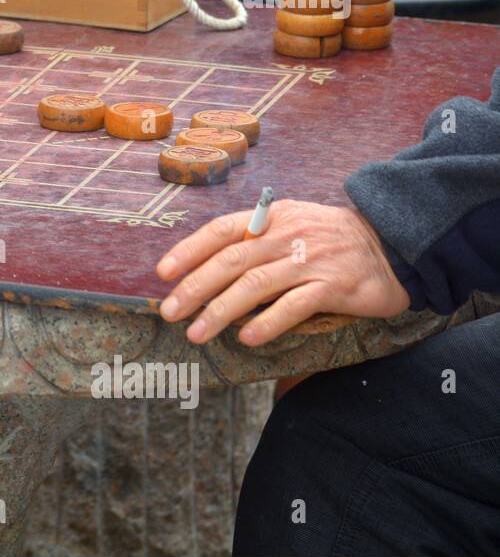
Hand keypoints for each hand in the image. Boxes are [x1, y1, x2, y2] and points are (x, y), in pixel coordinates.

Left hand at [155, 199, 410, 346]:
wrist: (394, 245)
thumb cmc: (331, 240)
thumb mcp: (292, 226)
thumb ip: (255, 241)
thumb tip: (206, 269)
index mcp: (272, 218)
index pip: (221, 230)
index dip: (188, 250)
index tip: (162, 273)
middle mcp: (287, 236)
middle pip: (231, 260)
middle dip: (194, 287)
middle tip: (169, 311)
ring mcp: (310, 261)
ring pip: (255, 285)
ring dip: (221, 311)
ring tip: (197, 333)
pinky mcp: (334, 286)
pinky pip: (294, 306)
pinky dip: (268, 323)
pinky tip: (247, 338)